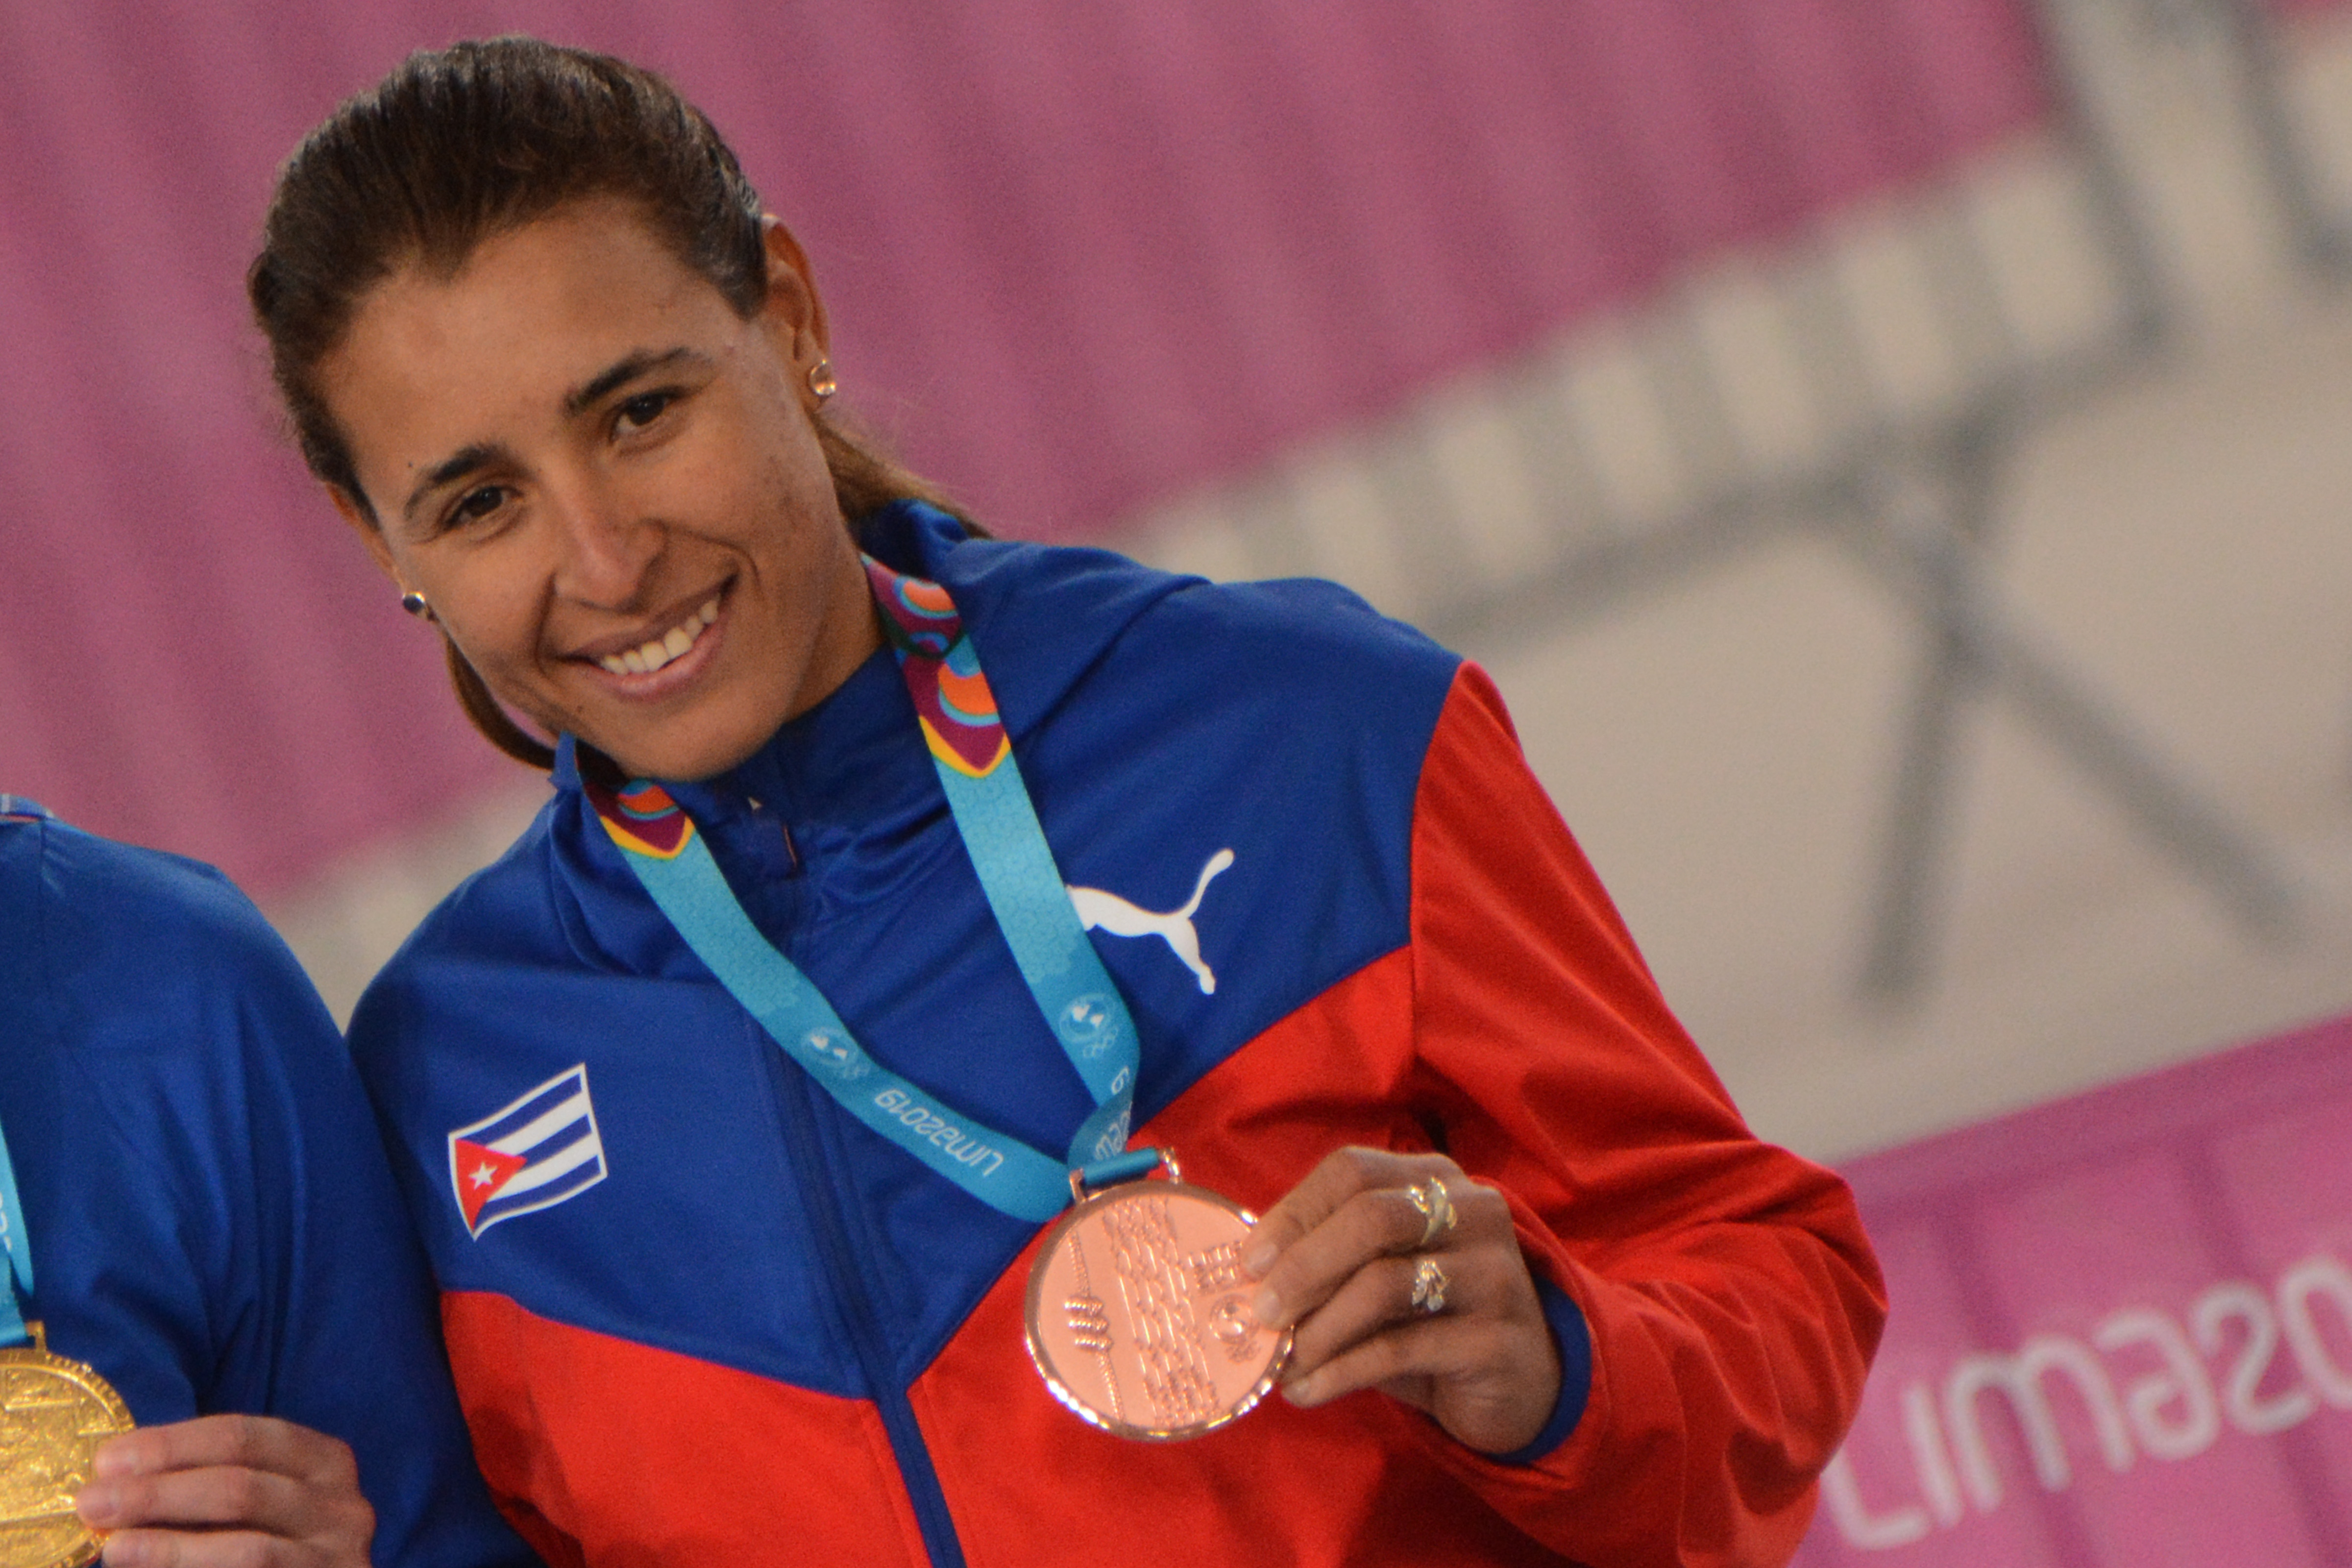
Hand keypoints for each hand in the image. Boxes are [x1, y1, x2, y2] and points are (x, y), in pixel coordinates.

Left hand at [75, 1416, 374, 1567]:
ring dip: (169, 1548)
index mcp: (324, 1462)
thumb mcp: (254, 1508)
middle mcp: (344, 1505)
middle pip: (241, 1487)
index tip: (106, 1460)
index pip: (244, 1436)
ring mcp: (339, 1558)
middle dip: (158, 1494)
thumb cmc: (269, 1548)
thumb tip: (117, 1481)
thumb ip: (205, 1490)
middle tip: (92, 1502)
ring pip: (248, 1549)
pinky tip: (150, 1567)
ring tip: (113, 1546)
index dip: (172, 1445)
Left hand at [1244, 1147, 1561, 1453]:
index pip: (1353, 1171)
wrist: (1523, 1382)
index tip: (1248, 1263)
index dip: (1294, 1213)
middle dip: (1303, 1266)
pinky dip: (1342, 1371)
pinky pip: (1401, 1347)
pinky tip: (1308, 1390)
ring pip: (1385, 1284)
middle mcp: (1472, 1210)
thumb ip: (1327, 1262)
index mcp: (1435, 1179)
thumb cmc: (1431, 1319)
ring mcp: (1493, 1271)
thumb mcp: (1381, 1275)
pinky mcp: (1497, 1337)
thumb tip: (1243, 1277)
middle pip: (1372, 1217)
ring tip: (1281, 1362)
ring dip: (1318, 1328)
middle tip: (1259, 1312)